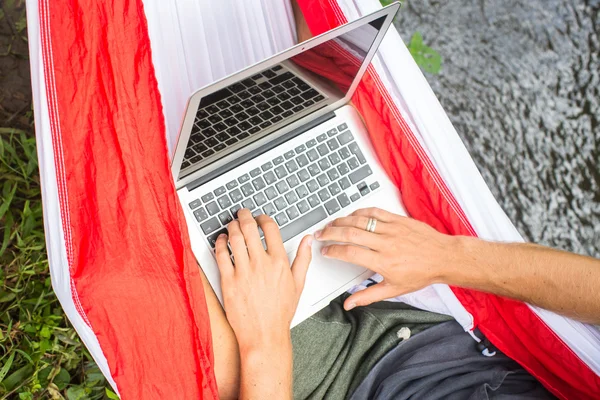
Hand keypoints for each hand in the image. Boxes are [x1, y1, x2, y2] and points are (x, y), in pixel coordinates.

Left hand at [215, 209, 312, 353]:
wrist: (264, 335)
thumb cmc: (280, 313)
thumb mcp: (298, 284)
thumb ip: (303, 259)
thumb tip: (307, 241)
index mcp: (279, 262)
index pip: (270, 229)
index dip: (264, 218)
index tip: (260, 218)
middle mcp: (261, 264)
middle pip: (249, 228)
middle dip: (244, 216)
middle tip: (242, 213)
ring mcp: (243, 272)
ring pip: (234, 238)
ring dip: (231, 226)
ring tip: (231, 224)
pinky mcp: (228, 281)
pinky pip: (221, 255)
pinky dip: (219, 243)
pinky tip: (221, 240)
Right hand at [314, 207, 455, 310]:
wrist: (443, 257)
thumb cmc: (421, 274)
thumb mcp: (393, 289)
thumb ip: (367, 295)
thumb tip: (349, 304)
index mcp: (383, 262)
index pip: (351, 253)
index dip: (334, 251)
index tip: (325, 251)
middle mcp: (386, 243)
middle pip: (351, 233)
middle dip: (331, 233)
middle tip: (320, 234)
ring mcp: (392, 229)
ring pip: (361, 220)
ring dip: (342, 221)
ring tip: (331, 224)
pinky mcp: (398, 219)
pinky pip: (375, 211)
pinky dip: (360, 212)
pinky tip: (351, 215)